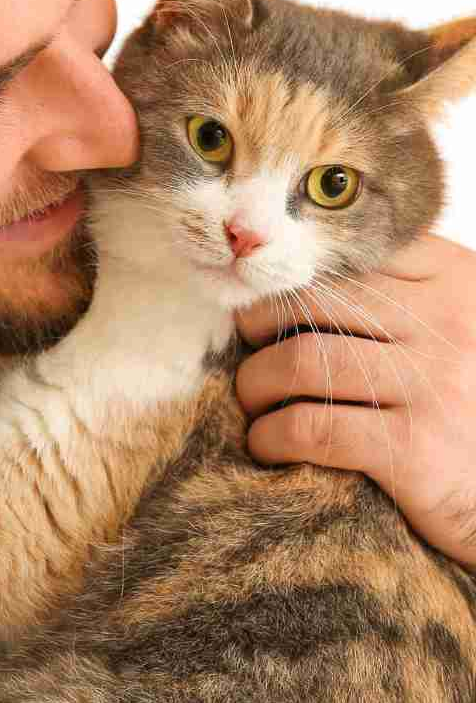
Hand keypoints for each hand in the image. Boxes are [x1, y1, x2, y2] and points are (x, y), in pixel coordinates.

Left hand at [235, 232, 475, 568]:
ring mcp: (429, 384)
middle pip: (314, 300)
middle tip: (248, 348)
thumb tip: (307, 281)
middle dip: (260, 324)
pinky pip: (310, 427)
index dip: (295, 276)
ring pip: (300, 360)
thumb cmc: (471, 404)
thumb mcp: (457, 331)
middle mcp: (444, 323)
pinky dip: (272, 435)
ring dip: (256, 383)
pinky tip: (268, 445)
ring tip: (255, 402)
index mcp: (455, 280)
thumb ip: (404, 296)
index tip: (269, 303)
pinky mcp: (413, 448)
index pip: (354, 253)